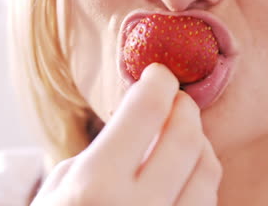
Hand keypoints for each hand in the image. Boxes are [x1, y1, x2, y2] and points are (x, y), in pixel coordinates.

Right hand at [31, 63, 221, 205]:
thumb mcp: (59, 190)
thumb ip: (101, 155)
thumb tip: (143, 124)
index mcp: (95, 188)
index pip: (146, 111)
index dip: (158, 83)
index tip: (160, 74)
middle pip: (187, 138)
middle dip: (185, 109)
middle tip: (176, 100)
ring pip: (208, 173)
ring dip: (200, 144)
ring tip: (183, 136)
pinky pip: (207, 204)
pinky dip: (200, 180)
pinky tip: (183, 175)